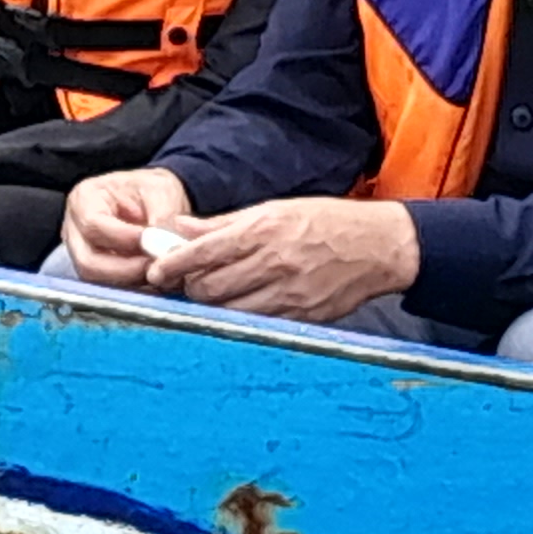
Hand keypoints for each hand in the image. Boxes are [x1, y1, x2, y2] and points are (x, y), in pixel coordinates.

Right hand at [59, 168, 199, 289]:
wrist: (154, 201)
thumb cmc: (152, 190)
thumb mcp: (161, 190)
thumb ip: (163, 217)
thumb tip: (164, 247)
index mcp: (84, 199)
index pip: (93, 225)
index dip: (124, 239)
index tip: (154, 243)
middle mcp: (74, 229)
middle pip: (87, 262)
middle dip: (125, 270)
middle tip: (156, 268)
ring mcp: (81, 253)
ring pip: (96, 280)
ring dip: (130, 281)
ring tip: (158, 272)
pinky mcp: (95, 271)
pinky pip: (107, 287)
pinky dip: (132, 287)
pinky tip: (153, 278)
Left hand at [157, 197, 418, 324]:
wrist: (378, 247)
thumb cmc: (325, 222)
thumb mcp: (274, 210)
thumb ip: (223, 224)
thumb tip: (178, 229)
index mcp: (264, 230)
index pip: (203, 252)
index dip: (172, 265)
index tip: (155, 272)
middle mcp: (273, 263)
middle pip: (208, 288)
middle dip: (189, 288)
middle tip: (185, 283)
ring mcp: (288, 294)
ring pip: (227, 312)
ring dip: (210, 306)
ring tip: (211, 295)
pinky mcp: (300, 317)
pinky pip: (256, 324)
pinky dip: (240, 317)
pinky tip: (240, 306)